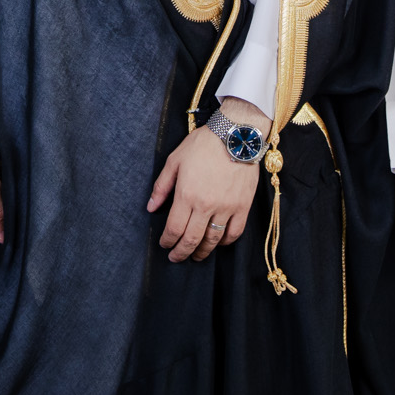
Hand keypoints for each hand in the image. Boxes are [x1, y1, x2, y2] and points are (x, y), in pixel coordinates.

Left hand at [147, 121, 260, 263]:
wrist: (236, 135)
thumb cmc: (202, 145)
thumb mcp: (175, 161)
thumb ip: (162, 186)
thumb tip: (151, 207)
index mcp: (186, 195)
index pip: (174, 229)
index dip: (167, 241)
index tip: (164, 245)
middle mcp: (206, 205)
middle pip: (192, 240)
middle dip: (181, 253)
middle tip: (176, 258)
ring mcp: (226, 207)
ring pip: (213, 240)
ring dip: (202, 252)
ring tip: (196, 255)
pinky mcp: (243, 206)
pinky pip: (234, 232)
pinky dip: (225, 242)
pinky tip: (218, 243)